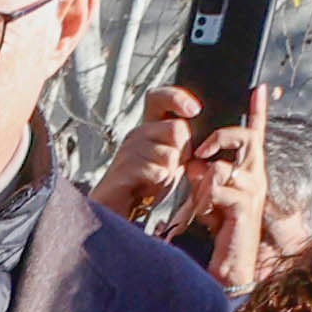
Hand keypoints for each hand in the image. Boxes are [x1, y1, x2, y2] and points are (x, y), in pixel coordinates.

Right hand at [98, 83, 203, 222]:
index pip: (159, 98)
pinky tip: (149, 189)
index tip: (193, 110)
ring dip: (170, 172)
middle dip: (183, 152)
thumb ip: (181, 142)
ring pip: (170, 153)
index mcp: (147, 129)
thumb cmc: (145, 188)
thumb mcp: (169, 160)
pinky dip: (159, 183)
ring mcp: (127, 151)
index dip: (177, 98)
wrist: (117, 213)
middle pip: (177, 128)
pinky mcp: (123, 169)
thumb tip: (192, 126)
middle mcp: (136, 135)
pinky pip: (157, 170)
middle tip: (171, 169)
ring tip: (157, 182)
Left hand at [185, 117, 269, 288]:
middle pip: (247, 138)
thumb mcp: (209, 197)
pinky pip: (219, 188)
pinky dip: (204, 198)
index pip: (256, 135)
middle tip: (200, 151)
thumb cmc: (219, 231)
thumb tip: (194, 164)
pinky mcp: (244, 208)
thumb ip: (204, 177)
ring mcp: (253, 192)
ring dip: (203, 180)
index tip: (259, 88)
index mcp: (249, 171)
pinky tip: (203, 214)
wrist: (228, 266)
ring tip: (199, 202)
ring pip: (225, 166)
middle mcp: (256, 177)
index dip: (259, 111)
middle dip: (222, 137)